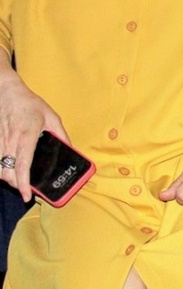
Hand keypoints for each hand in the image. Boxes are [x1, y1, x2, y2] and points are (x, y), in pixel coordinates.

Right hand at [0, 75, 66, 200]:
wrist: (6, 92)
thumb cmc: (29, 103)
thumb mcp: (51, 116)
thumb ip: (61, 134)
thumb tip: (70, 149)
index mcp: (26, 136)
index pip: (22, 166)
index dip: (24, 184)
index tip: (28, 196)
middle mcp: (10, 142)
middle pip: (8, 174)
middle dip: (17, 185)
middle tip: (29, 189)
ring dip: (8, 179)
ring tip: (20, 180)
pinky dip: (1, 170)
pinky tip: (10, 169)